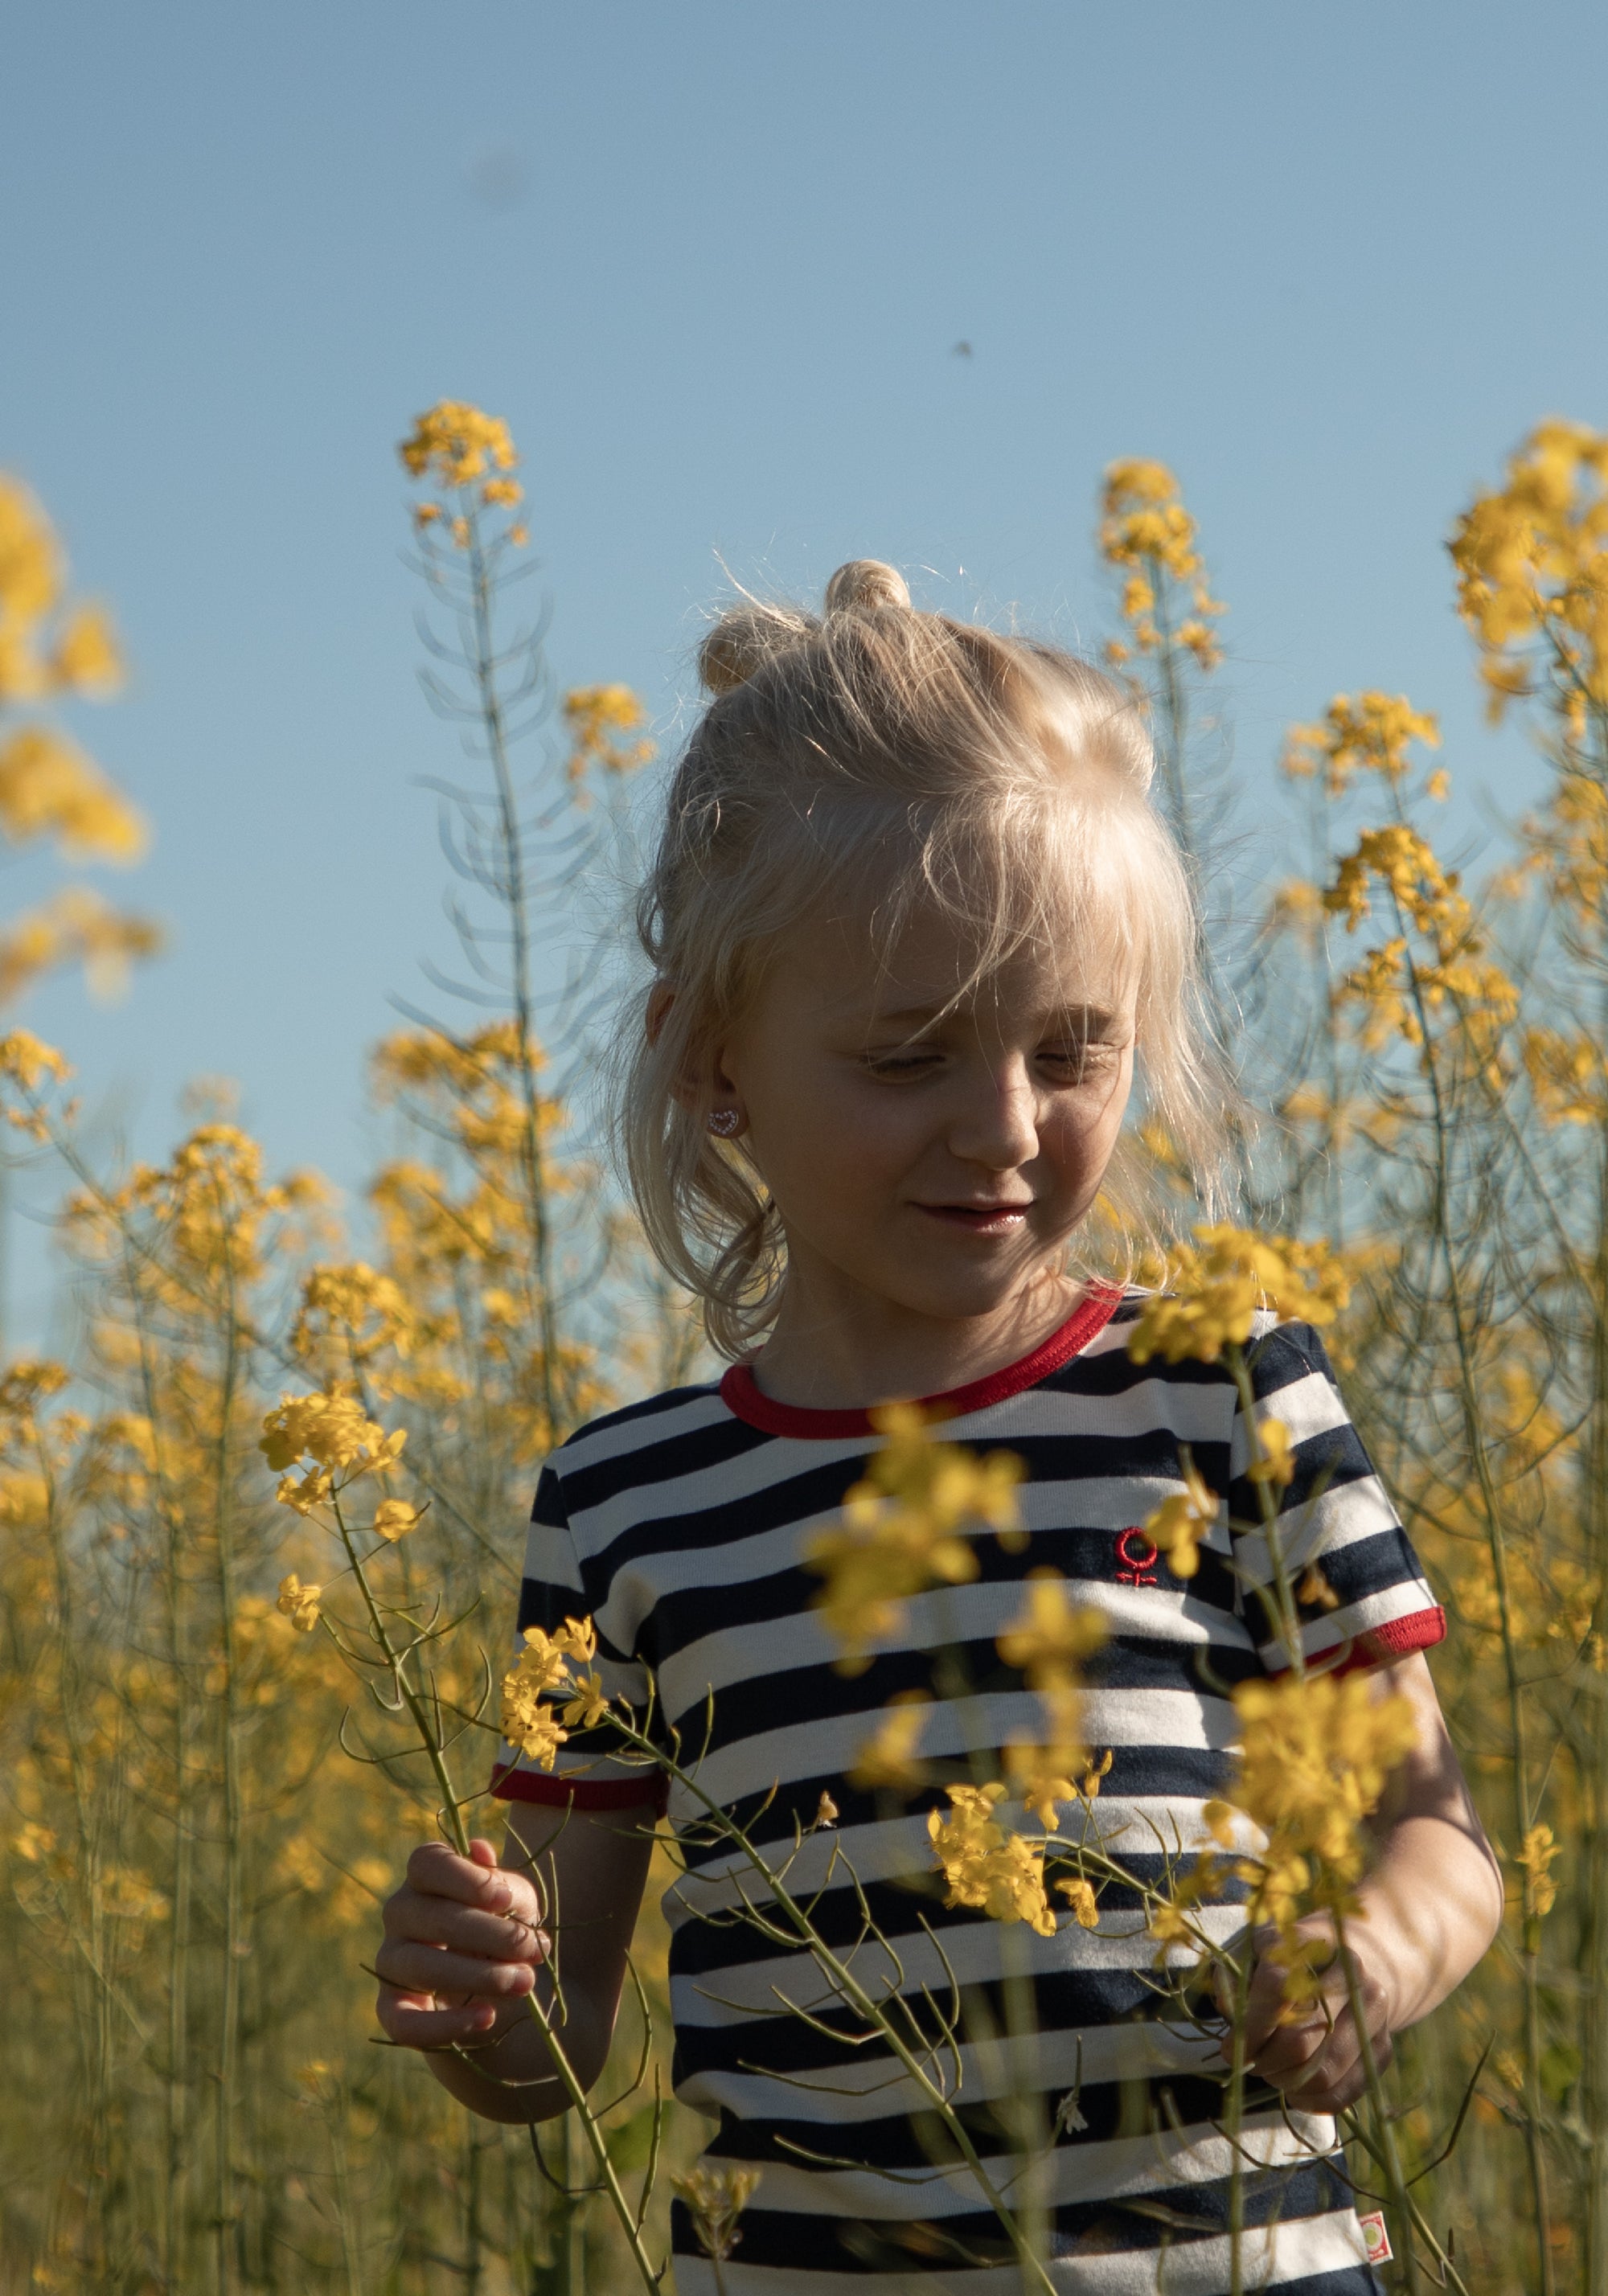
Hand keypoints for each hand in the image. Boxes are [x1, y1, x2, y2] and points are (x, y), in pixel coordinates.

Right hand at [375, 1837, 547, 2051]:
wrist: (498, 1982)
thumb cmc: (505, 1925)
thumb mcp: (515, 1900)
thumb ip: (501, 1882)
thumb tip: (480, 1850)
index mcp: (425, 1876)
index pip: (427, 1864)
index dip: (465, 1879)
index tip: (504, 1899)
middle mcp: (400, 1913)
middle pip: (432, 1917)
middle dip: (490, 1935)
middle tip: (532, 1949)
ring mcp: (391, 1961)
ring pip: (421, 1967)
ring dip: (478, 1976)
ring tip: (523, 1982)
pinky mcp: (392, 2009)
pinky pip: (404, 2022)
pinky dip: (446, 2024)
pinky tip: (486, 2016)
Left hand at [1222, 1918, 1395, 2112]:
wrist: (1360, 1957)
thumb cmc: (1290, 1958)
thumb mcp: (1256, 1952)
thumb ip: (1235, 1977)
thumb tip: (1229, 2012)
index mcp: (1313, 1942)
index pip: (1277, 1991)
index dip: (1249, 2028)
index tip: (1228, 2049)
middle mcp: (1352, 1974)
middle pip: (1299, 2040)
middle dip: (1264, 2062)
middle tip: (1250, 2064)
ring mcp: (1375, 2013)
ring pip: (1323, 2072)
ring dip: (1286, 2083)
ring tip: (1272, 2072)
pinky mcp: (1384, 2048)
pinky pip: (1345, 2092)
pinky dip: (1312, 2101)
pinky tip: (1295, 2091)